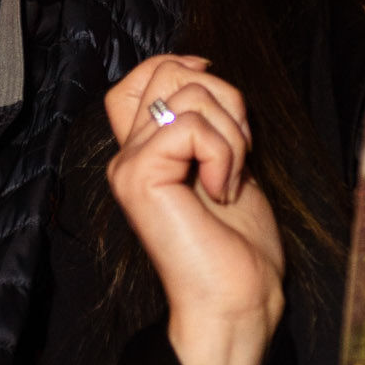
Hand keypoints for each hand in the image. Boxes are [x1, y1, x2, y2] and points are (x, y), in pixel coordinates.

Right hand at [104, 55, 283, 364]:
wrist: (236, 300)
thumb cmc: (238, 244)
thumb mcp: (226, 164)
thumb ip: (206, 125)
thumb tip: (204, 73)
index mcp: (145, 152)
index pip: (138, 77)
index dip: (176, 64)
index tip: (215, 89)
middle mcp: (127, 155)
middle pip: (166, 71)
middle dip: (223, 98)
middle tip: (236, 153)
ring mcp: (128, 166)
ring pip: (188, 93)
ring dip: (231, 132)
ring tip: (229, 179)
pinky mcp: (139, 178)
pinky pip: (192, 126)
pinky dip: (224, 153)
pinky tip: (221, 191)